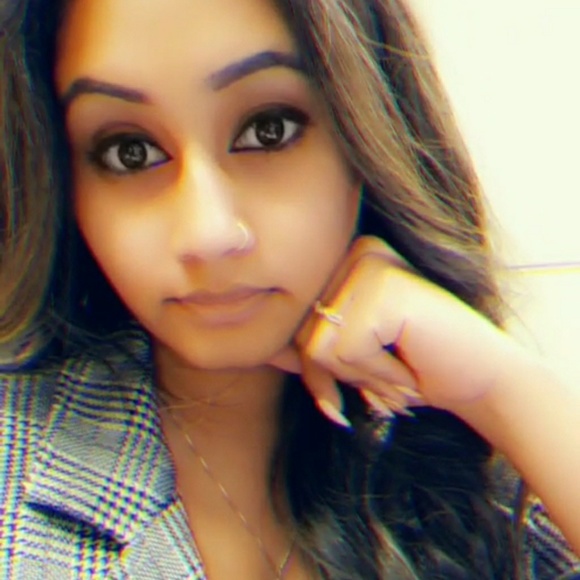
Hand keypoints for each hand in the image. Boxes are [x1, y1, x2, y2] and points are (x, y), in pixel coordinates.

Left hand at [269, 236, 515, 426]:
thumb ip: (309, 348)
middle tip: (389, 375)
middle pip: (303, 335)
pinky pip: (345, 349)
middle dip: (341, 376)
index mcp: (346, 261)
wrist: (482, 380)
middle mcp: (355, 251)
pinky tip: (410, 362)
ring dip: (362, 376)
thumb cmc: (415, 369)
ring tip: (401, 368)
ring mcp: (370, 263)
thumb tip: (259, 350)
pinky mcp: (384, 285)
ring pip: (318, 346)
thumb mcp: (350, 359)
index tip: (359, 380)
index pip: (298, 325)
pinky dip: (378, 373)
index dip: (321, 371)